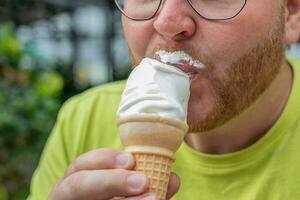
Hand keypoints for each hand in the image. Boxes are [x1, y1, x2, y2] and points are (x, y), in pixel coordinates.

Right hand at [49, 148, 179, 199]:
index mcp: (77, 180)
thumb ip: (145, 183)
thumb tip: (173, 179)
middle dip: (110, 180)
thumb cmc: (110, 196)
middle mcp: (68, 195)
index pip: (82, 164)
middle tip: (142, 182)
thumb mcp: (126, 188)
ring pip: (82, 198)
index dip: (105, 159)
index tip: (131, 160)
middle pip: (77, 184)